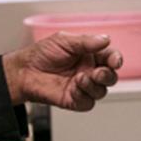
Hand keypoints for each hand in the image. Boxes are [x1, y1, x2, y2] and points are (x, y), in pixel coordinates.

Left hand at [2, 33, 122, 109]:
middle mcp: (89, 71)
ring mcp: (82, 87)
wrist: (24, 71)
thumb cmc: (42, 54)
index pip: (110, 57)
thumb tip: (105, 39)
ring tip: (79, 78)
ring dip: (94, 85)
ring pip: (101, 91)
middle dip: (108, 75)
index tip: (114, 60)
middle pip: (110, 76)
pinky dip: (83, 95)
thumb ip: (86, 42)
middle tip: (98, 72)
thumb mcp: (64, 40)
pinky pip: (88, 102)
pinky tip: (73, 87)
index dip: (115, 59)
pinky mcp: (74, 100)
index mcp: (90, 55)